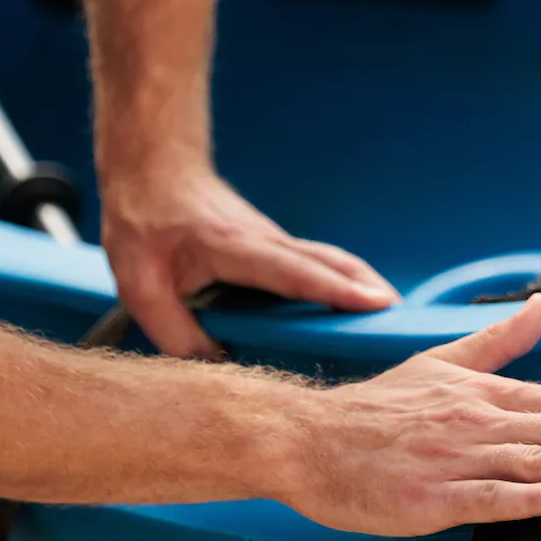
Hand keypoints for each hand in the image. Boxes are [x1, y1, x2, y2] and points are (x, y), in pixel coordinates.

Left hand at [103, 163, 398, 358]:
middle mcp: (267, 242)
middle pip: (331, 262)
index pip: (294, 272)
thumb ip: (173, 331)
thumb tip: (216, 369)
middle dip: (368, 289)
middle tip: (402, 322)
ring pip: (330, 261)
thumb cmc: (144, 221)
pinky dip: (344, 283)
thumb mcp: (138, 283)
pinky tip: (354, 308)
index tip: (376, 303)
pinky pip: (317, 266)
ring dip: (362, 285)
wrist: (152, 171)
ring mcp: (274, 242)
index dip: (335, 290)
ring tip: (390, 321)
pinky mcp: (274, 249)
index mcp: (236, 248)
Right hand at [280, 295, 540, 535]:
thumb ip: (498, 340)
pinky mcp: (432, 498)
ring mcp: (455, 461)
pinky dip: (530, 499)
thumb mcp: (439, 363)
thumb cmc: (376, 410)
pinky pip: (489, 499)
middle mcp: (476, 423)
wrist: (309, 440)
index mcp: (482, 394)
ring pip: (535, 459)